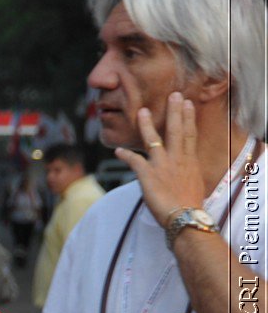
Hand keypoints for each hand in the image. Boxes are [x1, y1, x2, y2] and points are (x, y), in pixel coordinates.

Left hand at [115, 92, 208, 228]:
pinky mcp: (148, 175)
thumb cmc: (190, 206)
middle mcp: (177, 159)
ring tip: (141, 111)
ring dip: (146, 126)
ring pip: (154, 140)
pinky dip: (125, 156)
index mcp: (190, 161)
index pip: (189, 134)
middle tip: (174, 94)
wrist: (185, 217)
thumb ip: (188, 174)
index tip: (187, 103)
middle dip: (174, 112)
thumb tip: (186, 174)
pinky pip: (134, 161)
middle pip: (176, 131)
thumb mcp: (194, 184)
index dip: (188, 117)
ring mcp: (162, 166)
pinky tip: (117, 151)